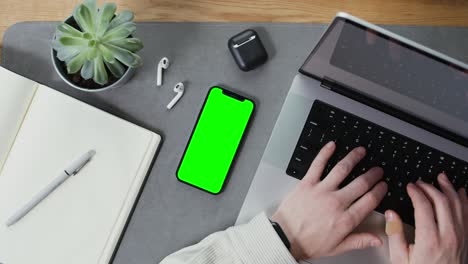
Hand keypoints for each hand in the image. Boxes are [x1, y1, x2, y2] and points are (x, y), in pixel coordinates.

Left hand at [270, 141, 386, 260]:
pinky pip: (317, 165)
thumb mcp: (337, 247)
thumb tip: (377, 239)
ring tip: (361, 152)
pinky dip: (325, 153)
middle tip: (377, 170)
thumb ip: (359, 241)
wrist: (284, 238)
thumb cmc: (308, 243)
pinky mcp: (307, 184)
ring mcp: (321, 191)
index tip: (383, 185)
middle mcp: (336, 203)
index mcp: (345, 219)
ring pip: (342, 169)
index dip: (379, 191)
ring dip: (354, 158)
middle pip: (360, 183)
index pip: (369, 201)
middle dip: (372, 174)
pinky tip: (332, 145)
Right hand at [386, 174, 467, 263]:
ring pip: (458, 205)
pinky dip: (464, 200)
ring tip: (441, 178)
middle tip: (420, 183)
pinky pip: (467, 214)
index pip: (424, 206)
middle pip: (442, 202)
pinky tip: (460, 193)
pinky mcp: (465, 239)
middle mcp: (448, 236)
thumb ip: (395, 235)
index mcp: (429, 240)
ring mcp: (459, 237)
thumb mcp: (401, 259)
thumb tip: (391, 215)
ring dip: (449, 188)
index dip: (416, 192)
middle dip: (430, 187)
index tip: (410, 187)